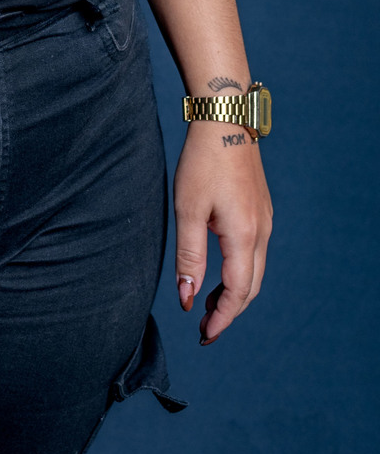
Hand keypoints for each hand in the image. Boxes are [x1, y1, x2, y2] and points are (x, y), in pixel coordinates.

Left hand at [173, 121, 272, 343]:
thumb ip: (189, 256)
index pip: (238, 293)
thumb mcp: (188, 210)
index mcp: (245, 237)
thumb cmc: (202, 162)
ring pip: (255, 271)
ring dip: (235, 292)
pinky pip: (255, 253)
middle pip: (251, 288)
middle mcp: (262, 233)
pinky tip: (220, 269)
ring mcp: (265, 220)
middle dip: (229, 311)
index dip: (222, 318)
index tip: (204, 334)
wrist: (224, 119)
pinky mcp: (261, 210)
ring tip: (208, 303)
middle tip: (206, 327)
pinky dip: (240, 271)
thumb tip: (188, 299)